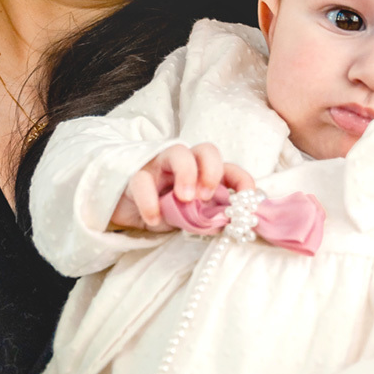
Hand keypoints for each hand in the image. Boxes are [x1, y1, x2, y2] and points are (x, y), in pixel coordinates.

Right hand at [111, 143, 254, 230]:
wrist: (126, 213)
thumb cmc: (164, 211)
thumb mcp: (190, 218)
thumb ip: (208, 217)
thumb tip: (231, 224)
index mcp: (202, 173)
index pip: (228, 168)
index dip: (242, 180)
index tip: (247, 200)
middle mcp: (184, 164)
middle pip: (206, 149)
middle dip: (212, 170)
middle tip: (207, 196)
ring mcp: (159, 166)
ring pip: (177, 151)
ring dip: (186, 173)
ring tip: (185, 199)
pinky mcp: (135, 175)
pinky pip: (142, 180)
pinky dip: (150, 200)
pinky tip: (154, 219)